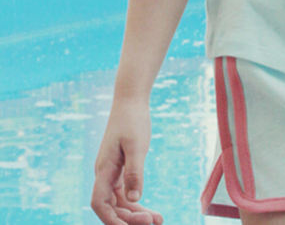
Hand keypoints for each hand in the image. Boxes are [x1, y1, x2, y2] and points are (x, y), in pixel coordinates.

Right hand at [91, 99, 162, 224]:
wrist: (131, 100)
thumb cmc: (133, 120)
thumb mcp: (136, 145)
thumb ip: (135, 172)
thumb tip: (135, 198)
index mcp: (104, 169)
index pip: (100, 203)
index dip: (110, 220)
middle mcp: (105, 173)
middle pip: (112, 206)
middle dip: (129, 219)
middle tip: (153, 222)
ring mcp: (112, 171)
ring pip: (120, 201)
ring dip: (135, 213)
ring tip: (157, 220)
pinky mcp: (121, 167)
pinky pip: (126, 192)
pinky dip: (137, 202)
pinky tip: (151, 210)